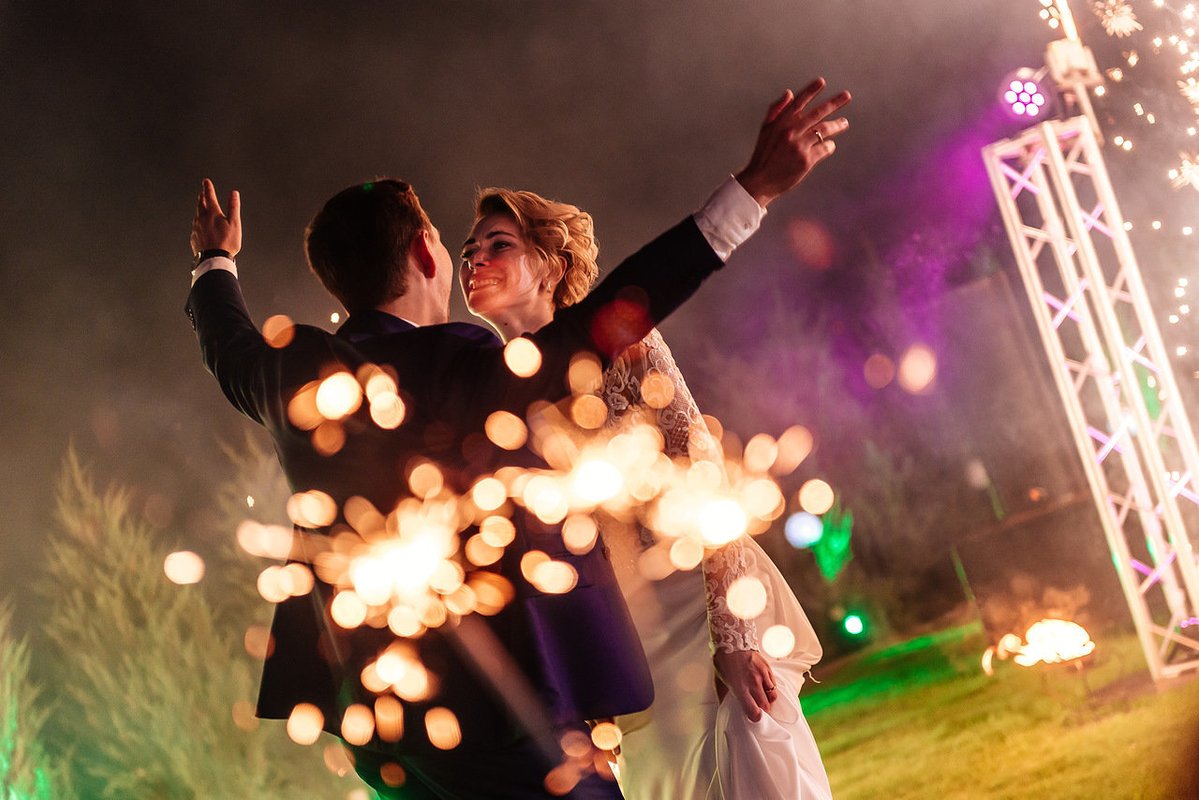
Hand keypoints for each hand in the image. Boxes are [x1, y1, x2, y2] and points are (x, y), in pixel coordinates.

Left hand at [190, 178, 241, 257]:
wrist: (214, 258)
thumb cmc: (227, 242)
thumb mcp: (234, 223)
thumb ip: (233, 207)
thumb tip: (234, 193)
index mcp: (212, 213)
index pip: (209, 196)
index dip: (208, 188)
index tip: (206, 181)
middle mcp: (201, 218)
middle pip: (200, 204)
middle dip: (202, 197)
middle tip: (202, 192)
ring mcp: (196, 228)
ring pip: (197, 214)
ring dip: (199, 209)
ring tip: (201, 207)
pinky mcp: (194, 237)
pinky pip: (195, 226)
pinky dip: (198, 222)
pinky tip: (201, 225)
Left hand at [714, 649, 777, 721]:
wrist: (732, 641)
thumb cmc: (724, 662)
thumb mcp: (720, 681)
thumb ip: (724, 696)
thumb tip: (723, 709)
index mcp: (740, 689)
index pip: (754, 712)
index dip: (756, 718)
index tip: (754, 717)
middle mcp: (753, 684)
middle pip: (766, 706)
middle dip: (763, 711)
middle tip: (759, 710)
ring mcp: (762, 676)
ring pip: (773, 696)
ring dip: (769, 700)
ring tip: (763, 699)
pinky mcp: (767, 669)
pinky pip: (774, 684)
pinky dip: (771, 689)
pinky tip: (765, 688)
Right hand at [735, 78, 850, 207]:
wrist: (760, 181)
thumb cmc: (763, 155)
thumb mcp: (765, 130)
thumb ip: (776, 110)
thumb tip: (790, 93)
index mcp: (780, 123)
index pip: (798, 102)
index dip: (811, 90)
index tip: (821, 82)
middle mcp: (791, 131)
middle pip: (818, 113)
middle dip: (834, 103)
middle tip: (847, 96)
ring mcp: (799, 145)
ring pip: (825, 130)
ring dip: (837, 125)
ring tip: (844, 123)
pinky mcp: (806, 160)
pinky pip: (825, 148)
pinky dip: (830, 145)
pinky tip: (830, 145)